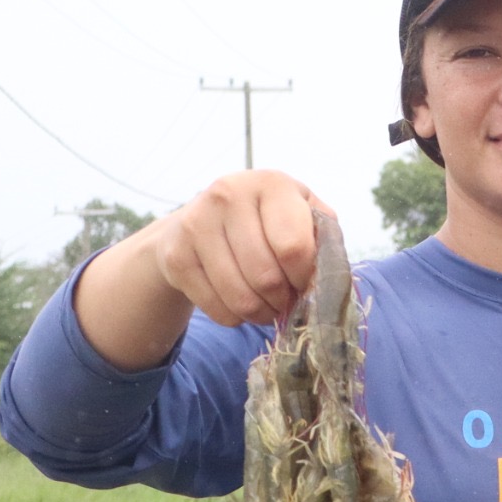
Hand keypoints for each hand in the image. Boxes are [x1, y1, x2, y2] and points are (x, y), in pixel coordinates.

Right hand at [146, 171, 329, 326]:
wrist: (206, 218)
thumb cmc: (271, 220)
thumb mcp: (305, 217)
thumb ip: (324, 242)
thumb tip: (326, 284)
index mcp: (271, 184)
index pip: (294, 247)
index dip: (305, 278)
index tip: (307, 283)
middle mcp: (228, 195)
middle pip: (266, 277)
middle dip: (285, 300)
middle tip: (289, 301)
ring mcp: (196, 224)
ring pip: (240, 297)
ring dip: (262, 313)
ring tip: (270, 307)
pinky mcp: (175, 255)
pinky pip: (216, 308)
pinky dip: (235, 317)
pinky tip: (241, 304)